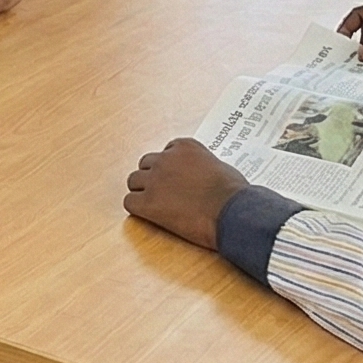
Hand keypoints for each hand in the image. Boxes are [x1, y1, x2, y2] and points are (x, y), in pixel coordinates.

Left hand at [122, 139, 246, 250]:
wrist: (230, 212)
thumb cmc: (233, 193)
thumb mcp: (221, 168)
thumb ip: (205, 167)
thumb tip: (206, 179)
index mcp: (185, 147)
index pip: (166, 151)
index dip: (170, 167)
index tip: (175, 177)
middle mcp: (166, 159)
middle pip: (145, 164)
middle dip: (152, 177)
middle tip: (162, 192)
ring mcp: (155, 180)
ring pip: (133, 181)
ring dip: (141, 191)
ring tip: (154, 204)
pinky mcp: (148, 202)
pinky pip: (130, 202)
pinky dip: (137, 208)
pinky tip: (148, 215)